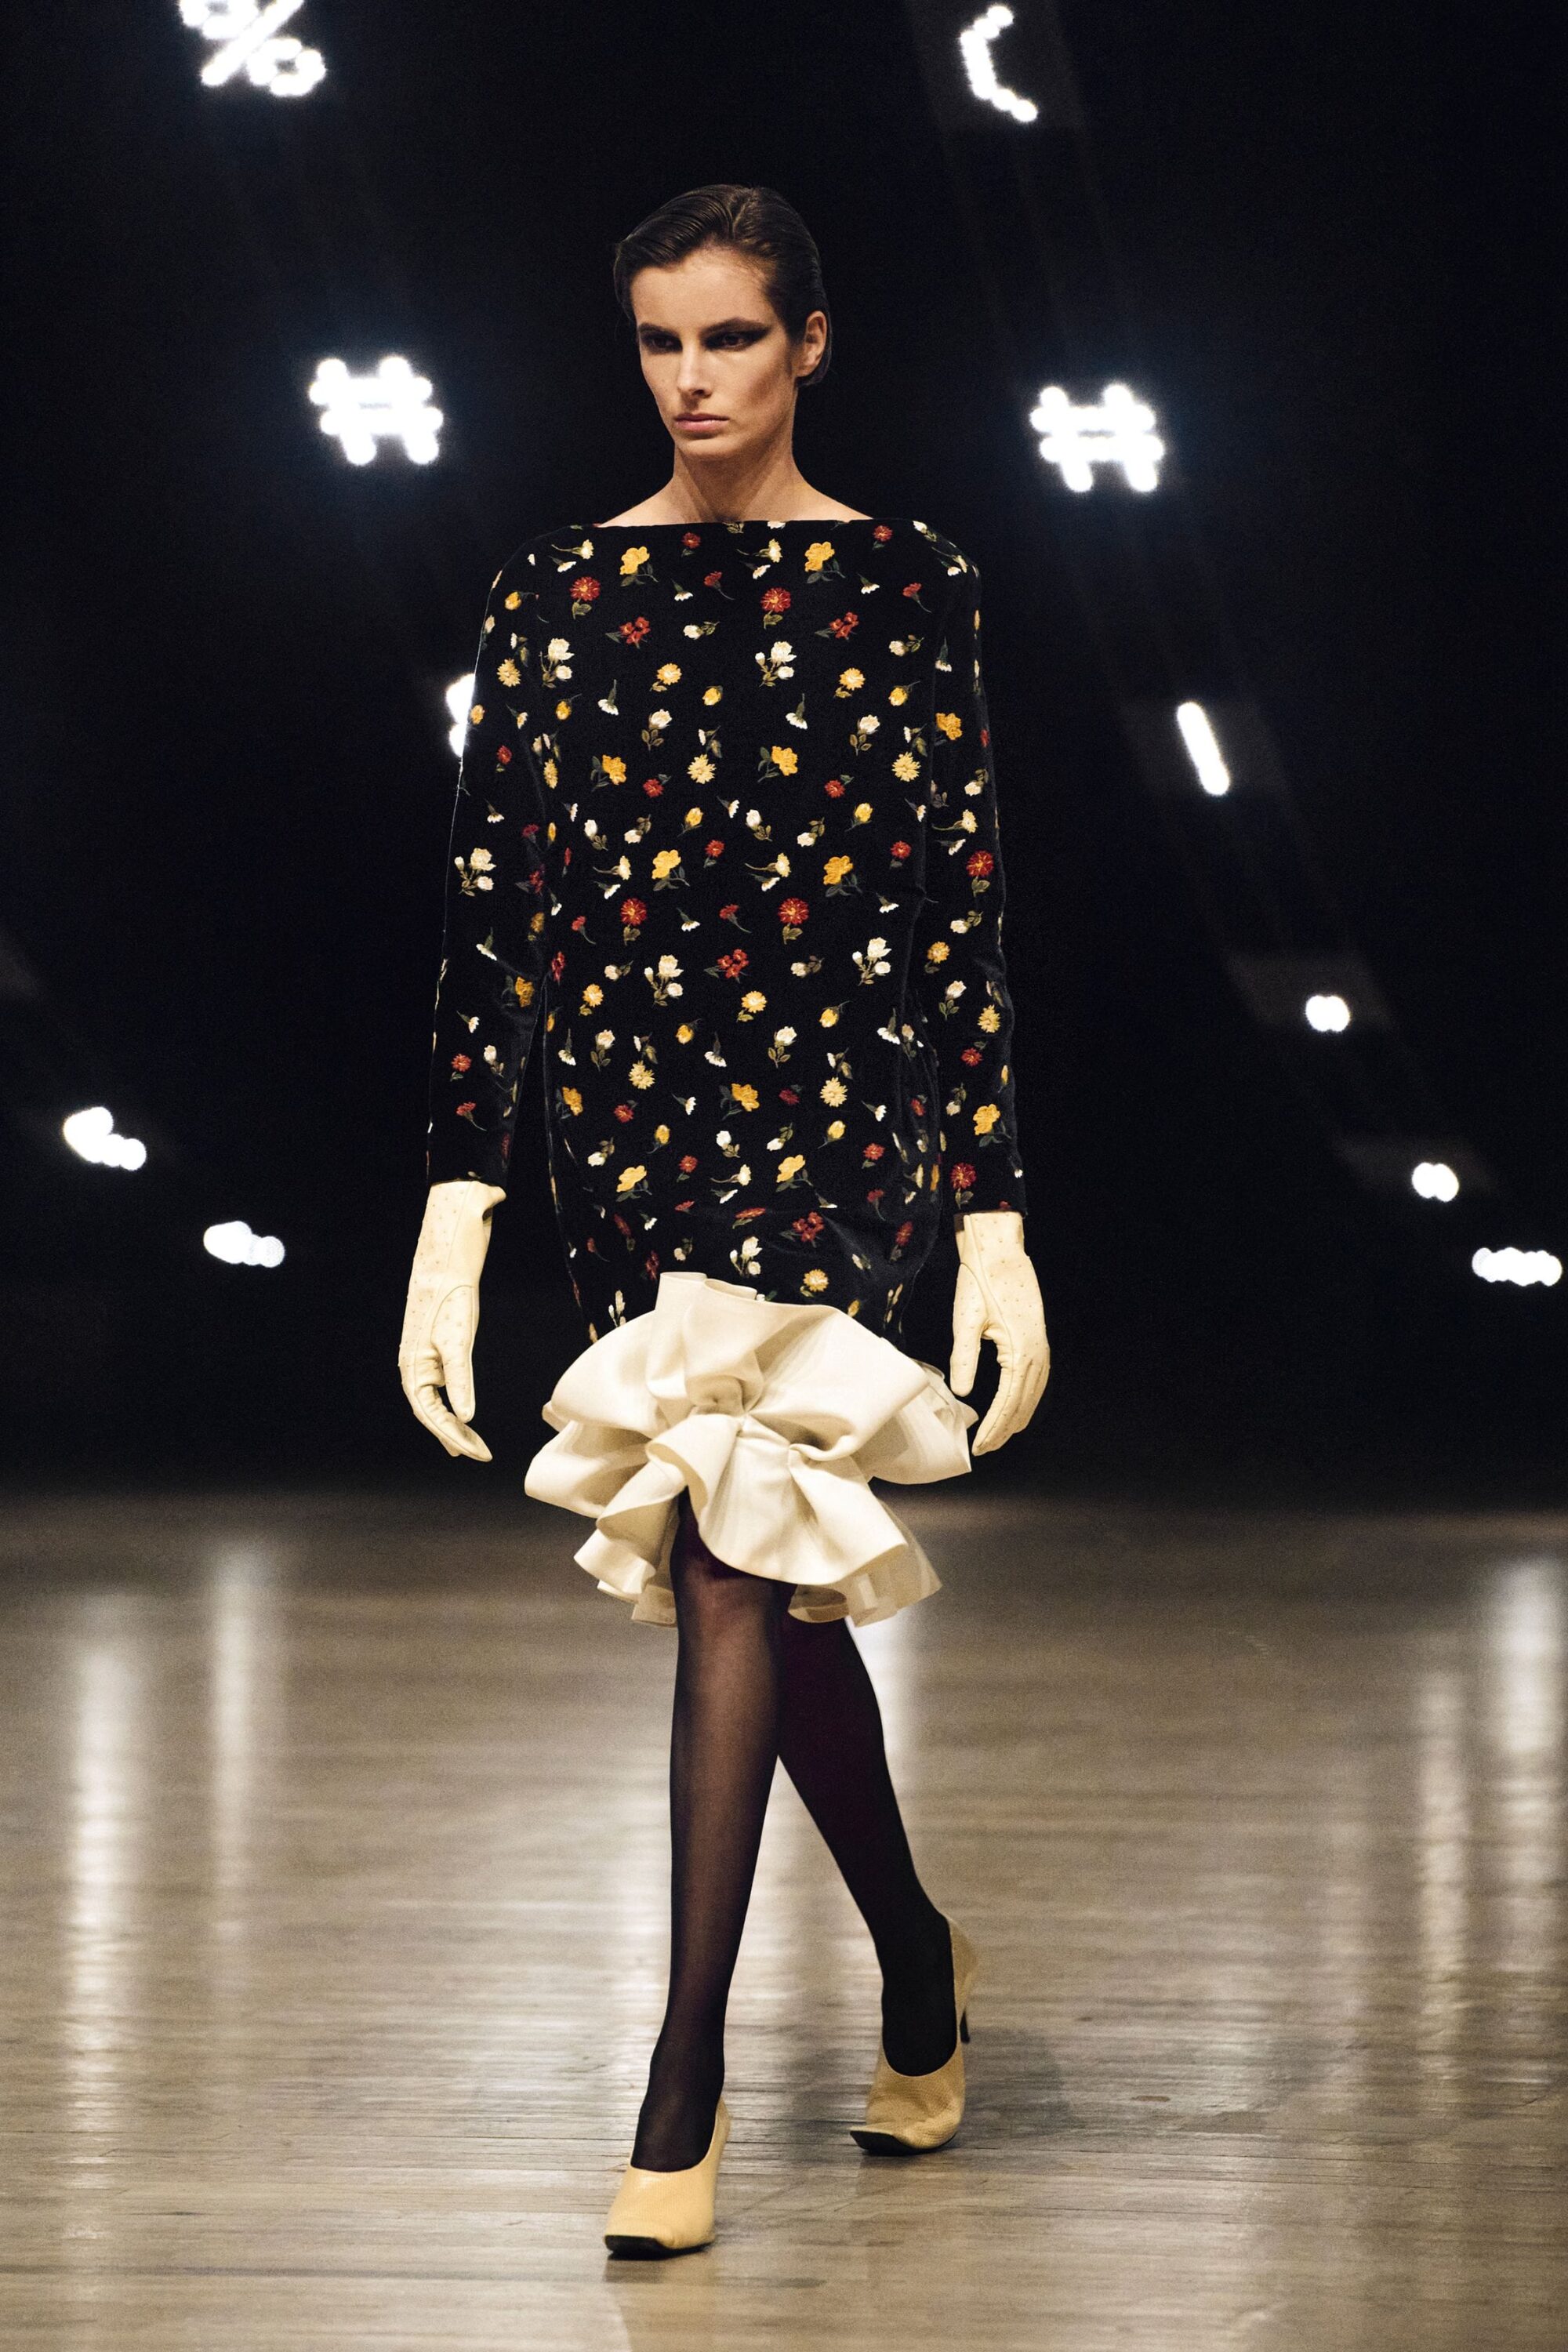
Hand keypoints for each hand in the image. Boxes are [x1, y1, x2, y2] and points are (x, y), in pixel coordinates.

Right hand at [398, 1180, 506, 1460]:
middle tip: (482, 1454)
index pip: (431, 1417)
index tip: (478, 1453)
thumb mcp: (458, 1342)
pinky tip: (464, 1414)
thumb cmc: (450, 1303)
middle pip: (433, 1414)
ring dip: (453, 1425)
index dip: (454, 1437)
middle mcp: (415, 1370)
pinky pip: (442, 1388)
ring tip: (471, 1445)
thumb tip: (467, 1416)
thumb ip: (461, 1380)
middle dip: (456, 1436)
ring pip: (436, 1403)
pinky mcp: (436, 1350)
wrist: (445, 1266)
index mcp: (413, 1371)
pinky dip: (453, 1405)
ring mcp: (424, 1360)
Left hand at [949, 1209, 1049, 1453]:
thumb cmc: (979, 1283)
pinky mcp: (1038, 1340)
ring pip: (1033, 1395)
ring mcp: (1041, 1348)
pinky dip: (1025, 1400)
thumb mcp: (965, 1321)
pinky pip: (1036, 1381)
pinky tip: (1015, 1408)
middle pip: (1023, 1405)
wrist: (1000, 1252)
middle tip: (985, 1449)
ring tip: (998, 1436)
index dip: (993, 1428)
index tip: (979, 1447)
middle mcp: (1037, 1355)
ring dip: (1017, 1418)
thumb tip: (962, 1392)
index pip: (1007, 1404)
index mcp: (1020, 1353)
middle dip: (1004, 1430)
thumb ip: (963, 1358)